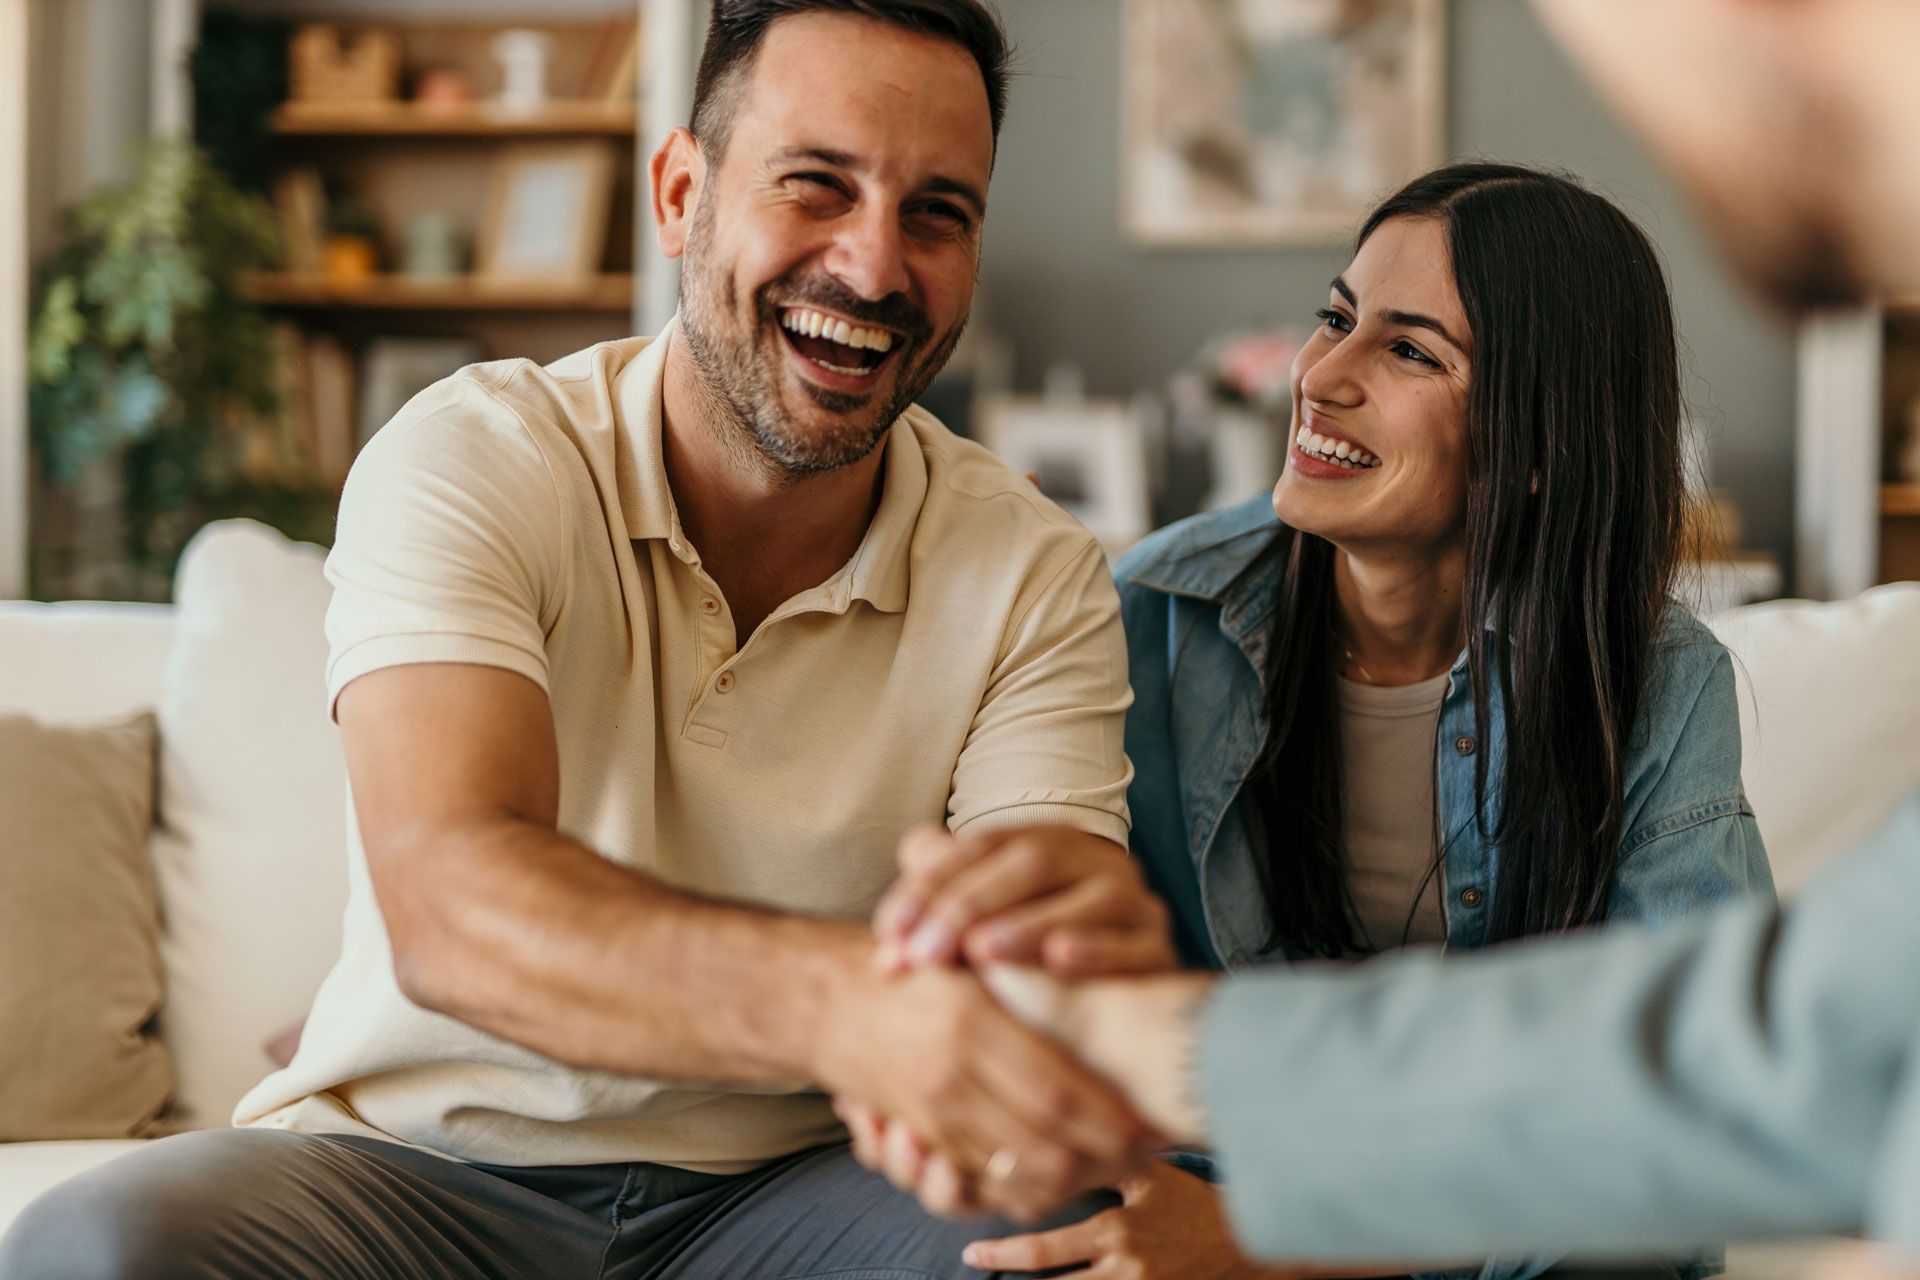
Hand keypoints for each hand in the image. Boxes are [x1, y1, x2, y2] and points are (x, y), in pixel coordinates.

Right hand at [812, 947, 1160, 1221]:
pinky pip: (982, 1182)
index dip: (1110, 1118)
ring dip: (1070, 1179)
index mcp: (971, 1026)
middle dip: (1101, 1160)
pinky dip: (1024, 1184)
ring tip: (1115, 1168)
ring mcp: (930, 1116)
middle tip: (1148, 1157)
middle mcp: (950, 1080)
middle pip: (1045, 1146)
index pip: (1058, 1092)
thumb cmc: (917, 967)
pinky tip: (1061, 1173)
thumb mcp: (974, 963)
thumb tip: (1114, 1019)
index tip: (1152, 1124)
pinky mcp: (919, 1139)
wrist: (827, 1000)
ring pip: (1015, 1174)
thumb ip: (1031, 989)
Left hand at [872, 824, 1175, 976]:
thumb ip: (942, 899)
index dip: (931, 884)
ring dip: (1030, 924)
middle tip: (923, 953)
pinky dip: (1097, 950)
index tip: (890, 931)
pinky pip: (1135, 945)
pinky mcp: (1160, 948)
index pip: (980, 848)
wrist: (1119, 1013)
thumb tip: (898, 904)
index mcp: (1042, 844)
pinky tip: (1059, 960)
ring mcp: (1132, 902)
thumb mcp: (982, 928)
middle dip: (969, 906)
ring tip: (982, 952)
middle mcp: (1091, 863)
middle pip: (1030, 863)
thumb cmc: (1028, 962)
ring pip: (1086, 898)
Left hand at [960, 1159, 1284, 1279]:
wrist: (1252, 1246)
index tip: (972, 1252)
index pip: (1046, 1250)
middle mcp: (1124, 1268)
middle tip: (976, 1274)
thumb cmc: (1195, 1205)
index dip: (1003, 1255)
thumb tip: (1054, 1140)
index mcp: (1115, 1230)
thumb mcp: (1149, 1177)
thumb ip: (1102, 1165)